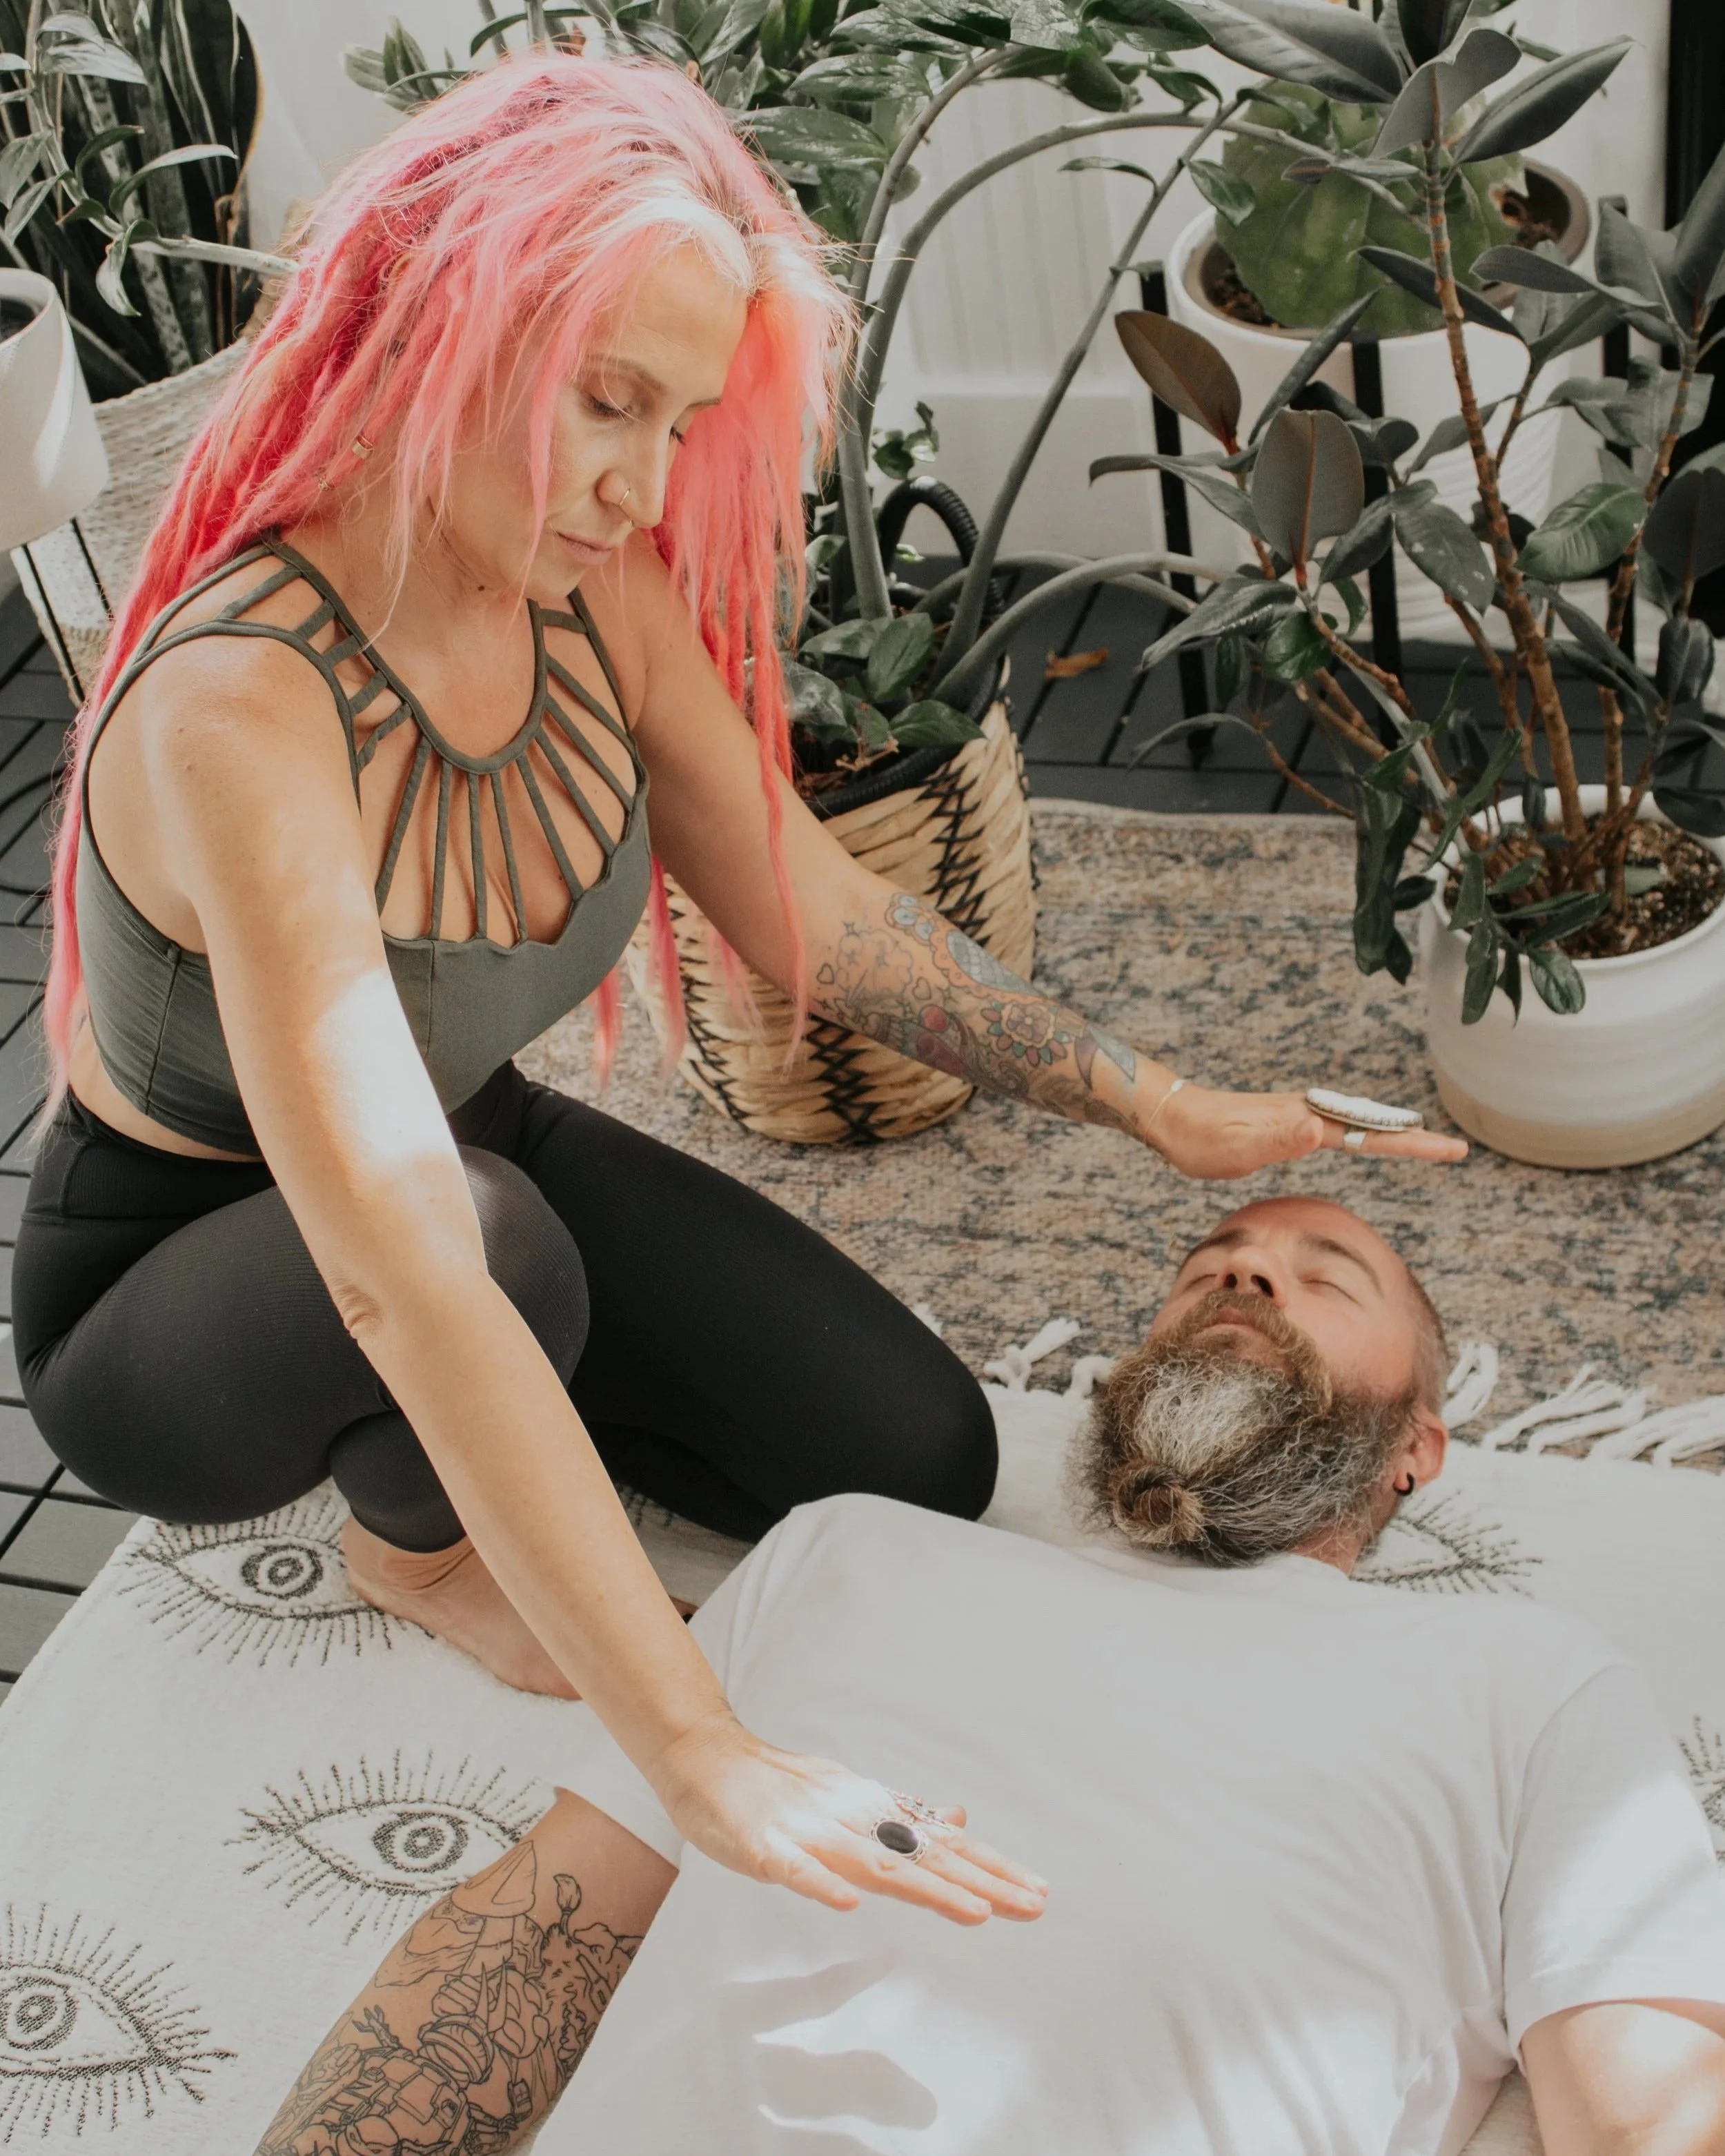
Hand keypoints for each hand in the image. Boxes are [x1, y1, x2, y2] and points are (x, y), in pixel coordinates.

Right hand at [652, 1715, 1048, 1925]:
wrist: (709, 1757)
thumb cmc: (781, 1789)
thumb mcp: (850, 1798)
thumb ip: (901, 1818)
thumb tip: (958, 1822)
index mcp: (872, 1812)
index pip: (941, 1845)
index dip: (990, 1868)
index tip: (1038, 1893)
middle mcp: (852, 1818)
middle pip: (923, 1856)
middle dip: (981, 1883)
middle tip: (1034, 1905)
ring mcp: (809, 1831)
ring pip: (872, 1864)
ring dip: (925, 1886)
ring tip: (973, 1912)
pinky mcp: (763, 1844)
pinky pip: (793, 1868)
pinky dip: (819, 1885)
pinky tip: (845, 1905)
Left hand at [1148, 1084, 1467, 1179]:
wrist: (1171, 1117)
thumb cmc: (1200, 1138)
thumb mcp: (1237, 1146)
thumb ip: (1278, 1139)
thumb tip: (1318, 1130)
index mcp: (1305, 1121)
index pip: (1370, 1135)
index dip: (1412, 1144)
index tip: (1451, 1150)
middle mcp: (1307, 1112)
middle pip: (1373, 1126)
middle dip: (1415, 1138)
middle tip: (1455, 1150)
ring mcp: (1297, 1115)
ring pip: (1357, 1125)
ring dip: (1392, 1134)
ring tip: (1424, 1143)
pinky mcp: (1285, 1123)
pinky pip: (1336, 1129)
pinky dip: (1362, 1133)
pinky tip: (1363, 1137)